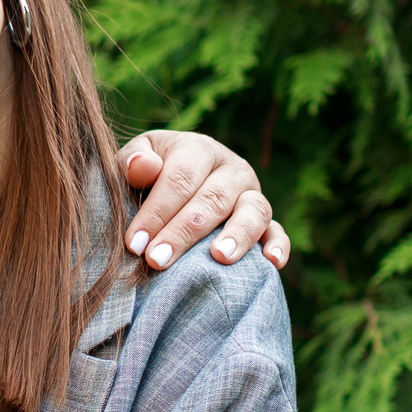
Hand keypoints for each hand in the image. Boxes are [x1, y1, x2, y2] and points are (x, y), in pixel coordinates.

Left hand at [117, 131, 290, 272]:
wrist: (173, 180)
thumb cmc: (147, 176)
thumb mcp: (134, 161)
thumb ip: (132, 162)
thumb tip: (144, 166)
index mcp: (198, 149)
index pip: (179, 178)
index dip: (156, 211)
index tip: (134, 244)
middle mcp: (232, 169)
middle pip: (212, 199)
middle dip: (183, 232)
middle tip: (158, 259)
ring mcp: (252, 194)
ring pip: (253, 211)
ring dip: (238, 234)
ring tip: (219, 257)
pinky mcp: (266, 221)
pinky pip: (277, 232)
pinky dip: (278, 246)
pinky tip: (272, 263)